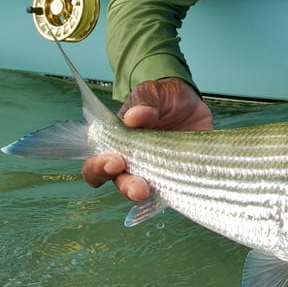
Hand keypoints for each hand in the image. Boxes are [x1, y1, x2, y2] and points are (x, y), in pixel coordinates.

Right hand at [81, 78, 213, 201]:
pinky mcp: (173, 178)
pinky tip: (175, 194)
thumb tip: (133, 117)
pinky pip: (169, 193)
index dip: (98, 166)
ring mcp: (151, 172)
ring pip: (140, 191)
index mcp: (116, 140)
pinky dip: (170, 195)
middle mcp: (129, 161)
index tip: (115, 162)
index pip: (95, 162)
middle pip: (116, 182)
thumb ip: (145, 100)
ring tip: (147, 191)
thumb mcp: (155, 91)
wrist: (192, 103)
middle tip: (137, 187)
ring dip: (142, 193)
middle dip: (124, 186)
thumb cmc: (165, 97)